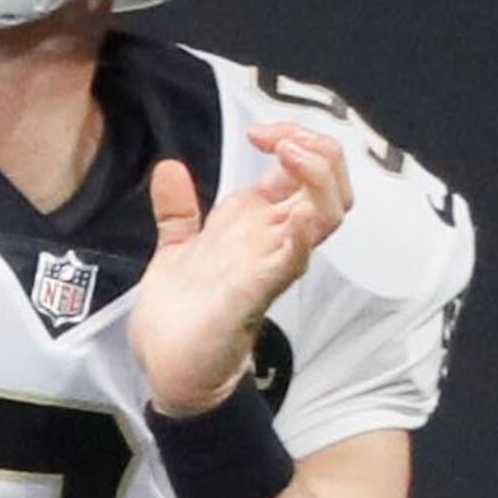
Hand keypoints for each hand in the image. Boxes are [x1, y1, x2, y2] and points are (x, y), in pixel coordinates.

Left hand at [132, 121, 351, 419]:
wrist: (166, 366)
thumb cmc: (180, 313)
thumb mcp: (176, 247)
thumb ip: (178, 209)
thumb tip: (168, 166)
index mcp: (258, 224)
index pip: (305, 169)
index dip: (293, 137)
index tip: (256, 131)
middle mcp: (274, 239)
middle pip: (331, 184)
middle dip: (317, 148)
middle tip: (278, 139)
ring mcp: (270, 264)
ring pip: (329, 213)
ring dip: (318, 177)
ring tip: (288, 154)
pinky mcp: (256, 292)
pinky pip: (295, 260)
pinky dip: (304, 236)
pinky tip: (302, 218)